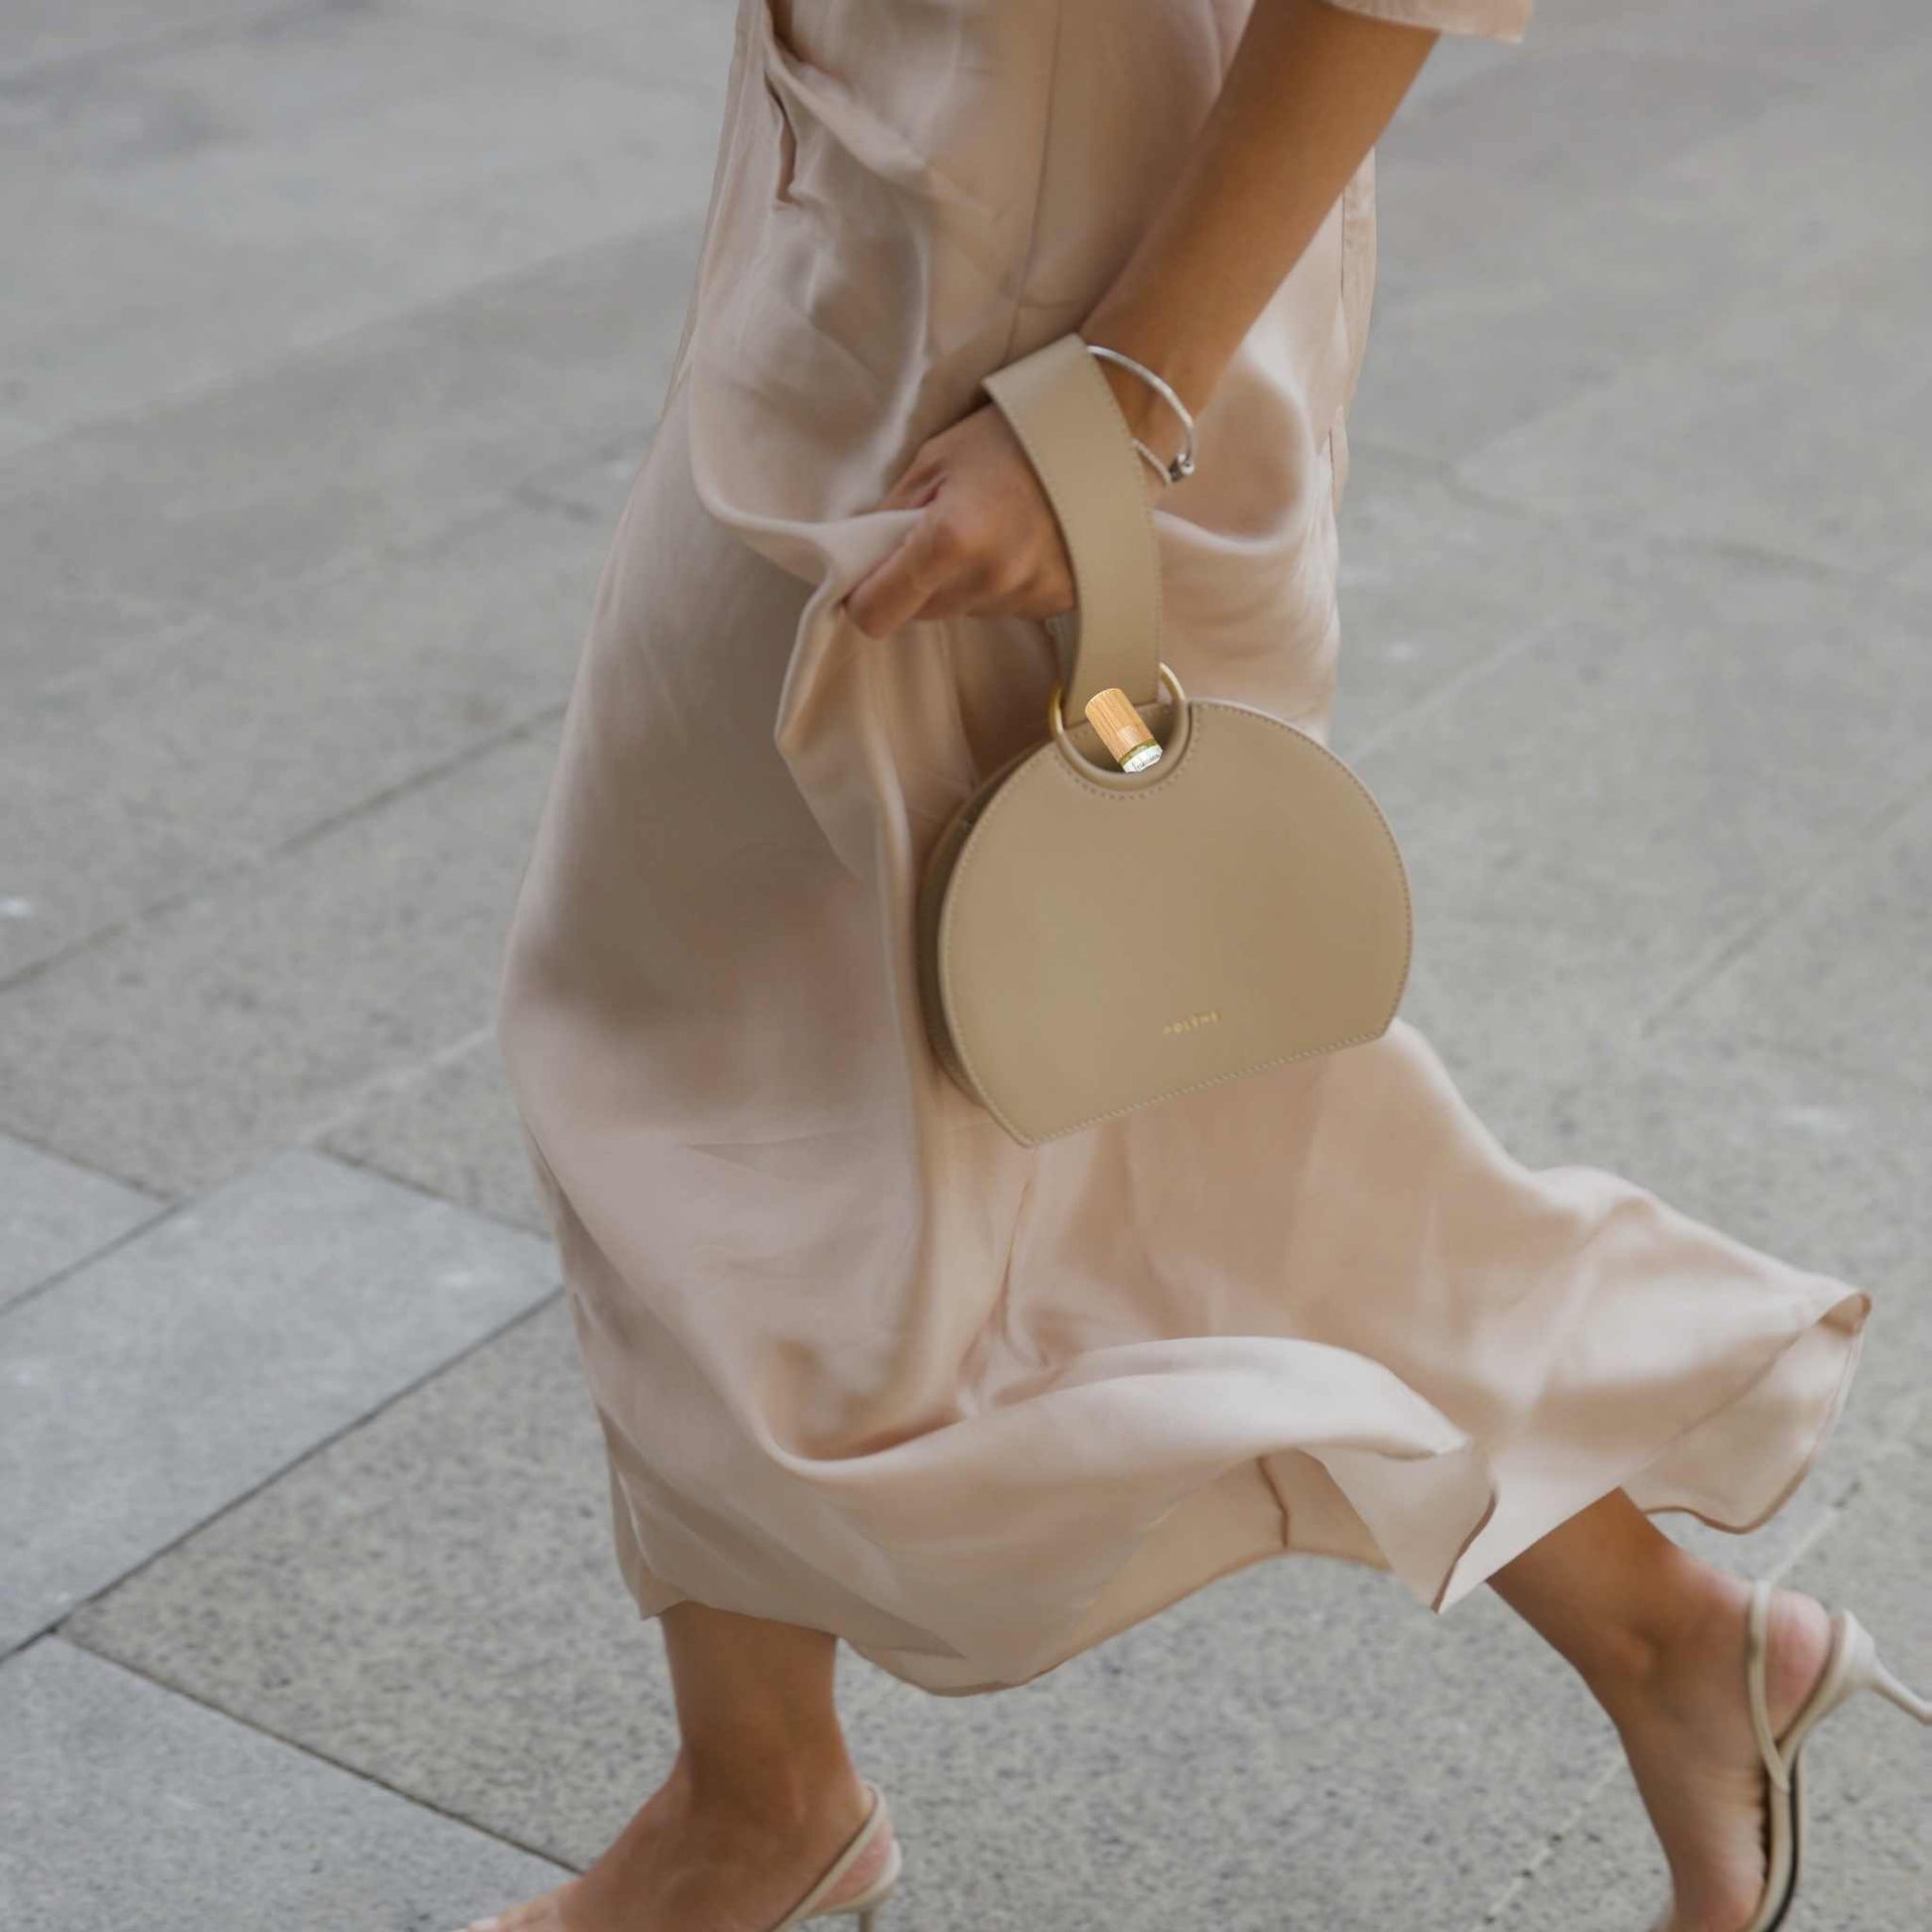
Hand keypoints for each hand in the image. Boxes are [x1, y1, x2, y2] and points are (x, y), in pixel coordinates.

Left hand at [841, 402, 1075, 638]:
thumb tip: (862, 554)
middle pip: (920, 613)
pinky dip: (998, 583)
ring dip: (959, 582)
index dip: (862, 598)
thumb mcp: (936, 458)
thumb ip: (891, 513)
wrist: (1103, 435)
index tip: (864, 577)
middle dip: (913, 583)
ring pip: (962, 610)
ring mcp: (1026, 597)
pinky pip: (1003, 607)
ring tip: (986, 530)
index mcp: (950, 541)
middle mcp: (988, 581)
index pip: (878, 613)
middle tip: (931, 534)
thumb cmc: (1013, 435)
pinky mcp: (1054, 603)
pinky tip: (1017, 542)